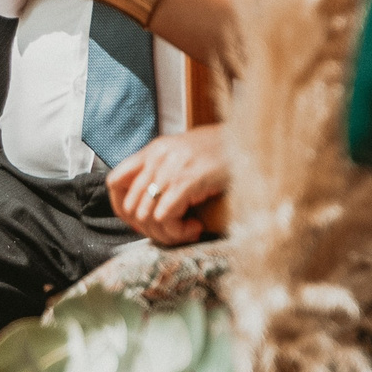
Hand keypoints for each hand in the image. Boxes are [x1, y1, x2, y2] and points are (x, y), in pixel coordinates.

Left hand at [108, 125, 227, 245]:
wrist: (256, 139)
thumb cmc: (225, 152)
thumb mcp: (186, 155)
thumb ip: (164, 172)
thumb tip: (147, 205)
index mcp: (154, 150)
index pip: (115, 182)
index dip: (122, 209)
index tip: (142, 222)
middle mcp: (157, 156)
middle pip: (129, 206)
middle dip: (148, 228)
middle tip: (172, 232)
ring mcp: (171, 168)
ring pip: (145, 216)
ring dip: (164, 233)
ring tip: (186, 231)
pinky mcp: (187, 181)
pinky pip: (165, 217)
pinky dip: (177, 231)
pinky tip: (195, 228)